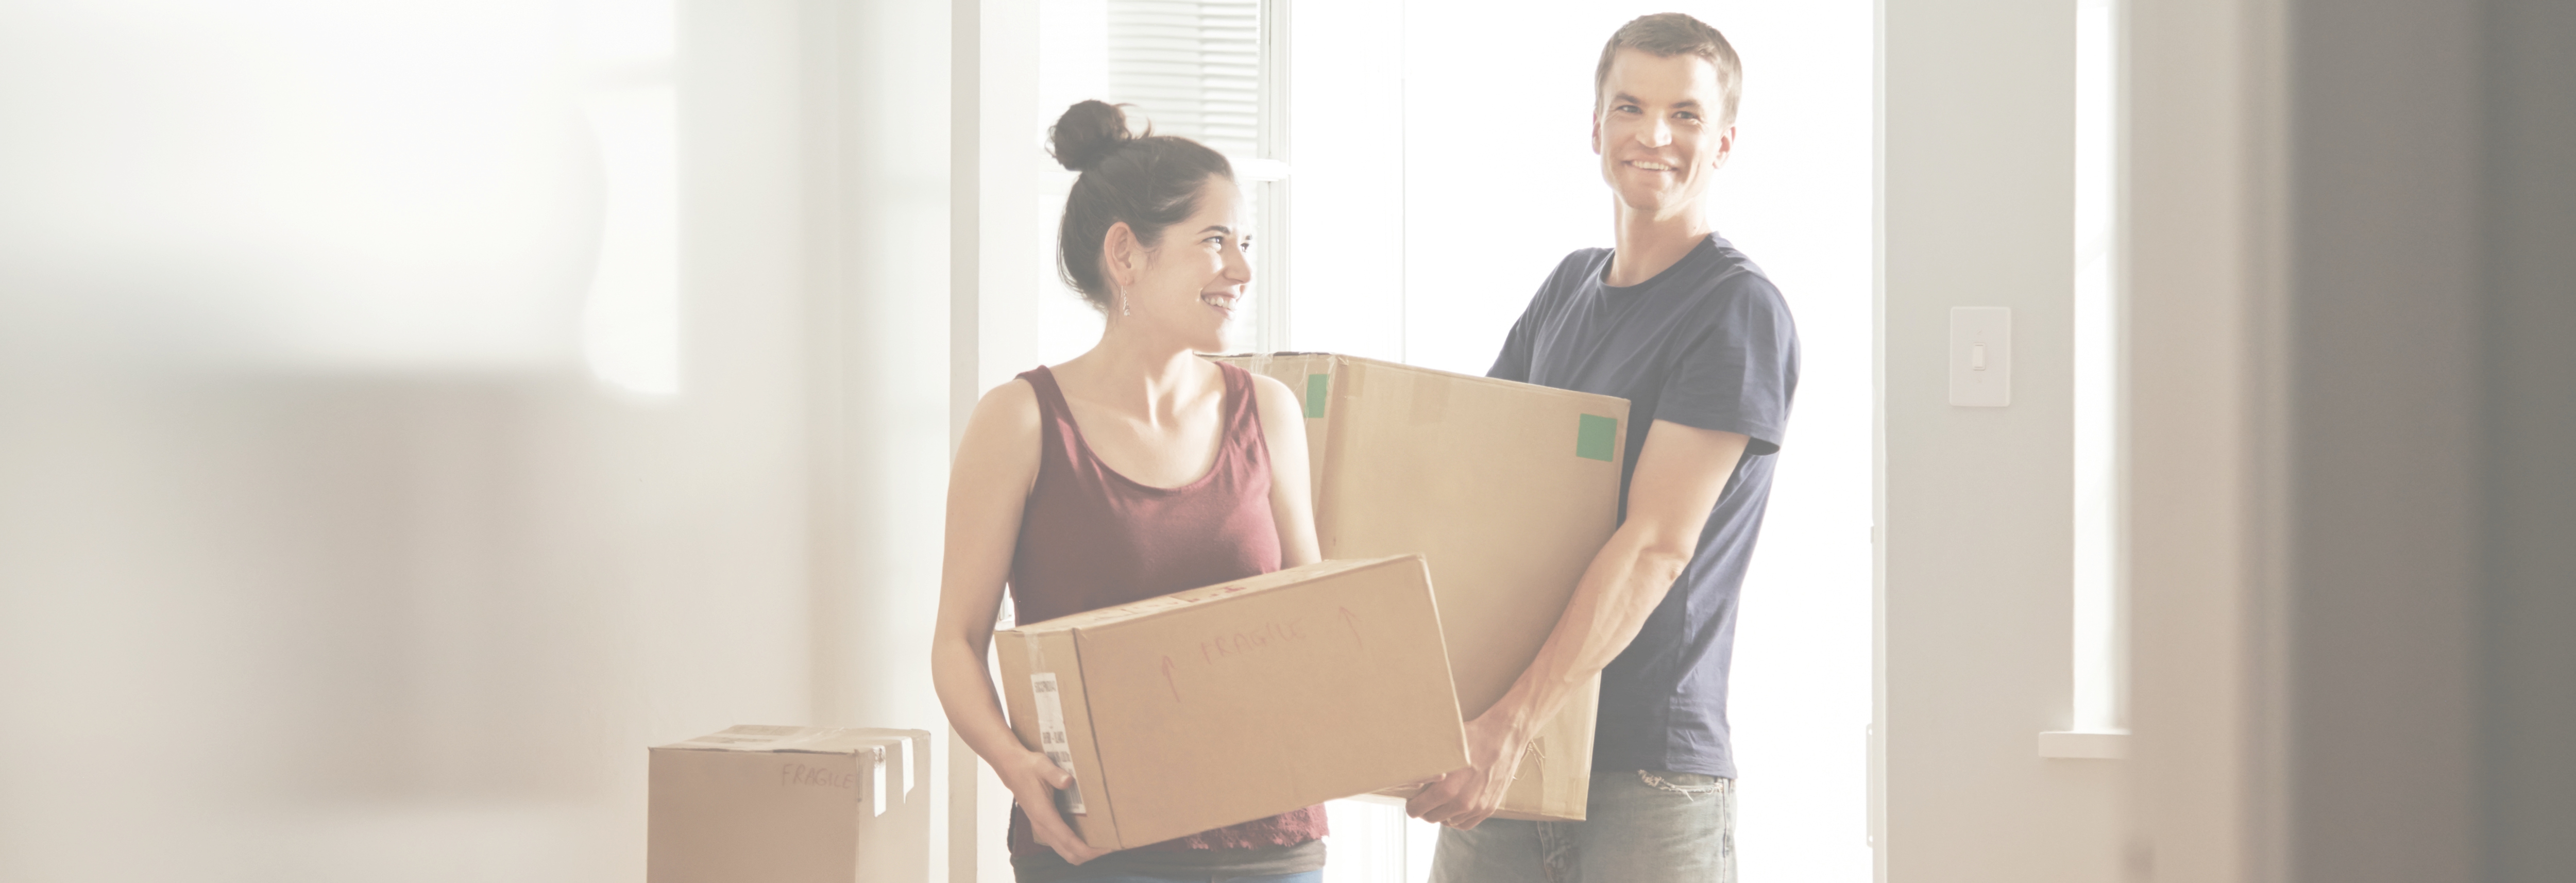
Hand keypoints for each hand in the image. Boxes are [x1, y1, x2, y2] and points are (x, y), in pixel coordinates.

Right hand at [998, 749, 1110, 864]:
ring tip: (1103, 843)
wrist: (1012, 769)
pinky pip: (1062, 846)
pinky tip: (1089, 837)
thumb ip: (1054, 774)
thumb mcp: (1042, 765)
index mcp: (1044, 815)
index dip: (1088, 850)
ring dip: (1083, 852)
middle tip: (1111, 846)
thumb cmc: (1029, 767)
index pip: (1068, 841)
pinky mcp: (1044, 827)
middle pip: (1069, 854)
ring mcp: (1043, 829)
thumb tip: (1068, 781)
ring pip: (1065, 852)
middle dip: (1090, 854)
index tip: (1106, 849)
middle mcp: (1043, 827)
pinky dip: (1076, 847)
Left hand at [1405, 708, 1528, 829]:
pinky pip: (1466, 824)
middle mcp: (1462, 803)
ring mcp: (1477, 807)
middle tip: (1424, 798)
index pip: (1417, 810)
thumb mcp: (1443, 747)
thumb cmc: (1472, 737)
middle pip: (1431, 818)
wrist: (1504, 736)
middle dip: (1425, 809)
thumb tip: (1406, 772)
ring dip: (1442, 813)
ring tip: (1441, 800)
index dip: (1412, 805)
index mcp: (1447, 789)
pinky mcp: (1489, 808)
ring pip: (1449, 822)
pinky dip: (1458, 818)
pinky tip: (1454, 807)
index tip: (1412, 800)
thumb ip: (1425, 765)